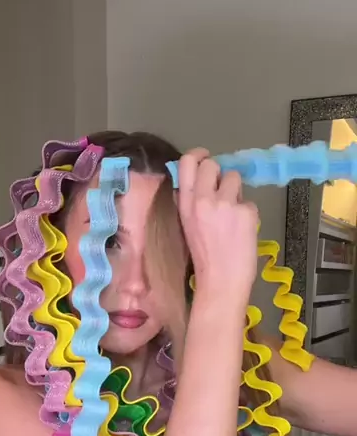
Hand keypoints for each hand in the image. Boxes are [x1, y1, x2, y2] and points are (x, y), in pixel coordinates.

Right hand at [177, 149, 258, 304]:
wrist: (221, 280)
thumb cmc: (204, 257)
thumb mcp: (187, 224)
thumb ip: (190, 201)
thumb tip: (200, 181)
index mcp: (185, 203)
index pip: (187, 162)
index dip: (198, 154)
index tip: (205, 157)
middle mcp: (203, 199)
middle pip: (213, 164)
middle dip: (220, 173)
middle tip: (223, 188)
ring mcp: (225, 204)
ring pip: (235, 178)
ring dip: (235, 192)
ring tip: (232, 214)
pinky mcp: (246, 211)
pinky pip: (249, 201)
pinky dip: (248, 213)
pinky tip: (242, 230)